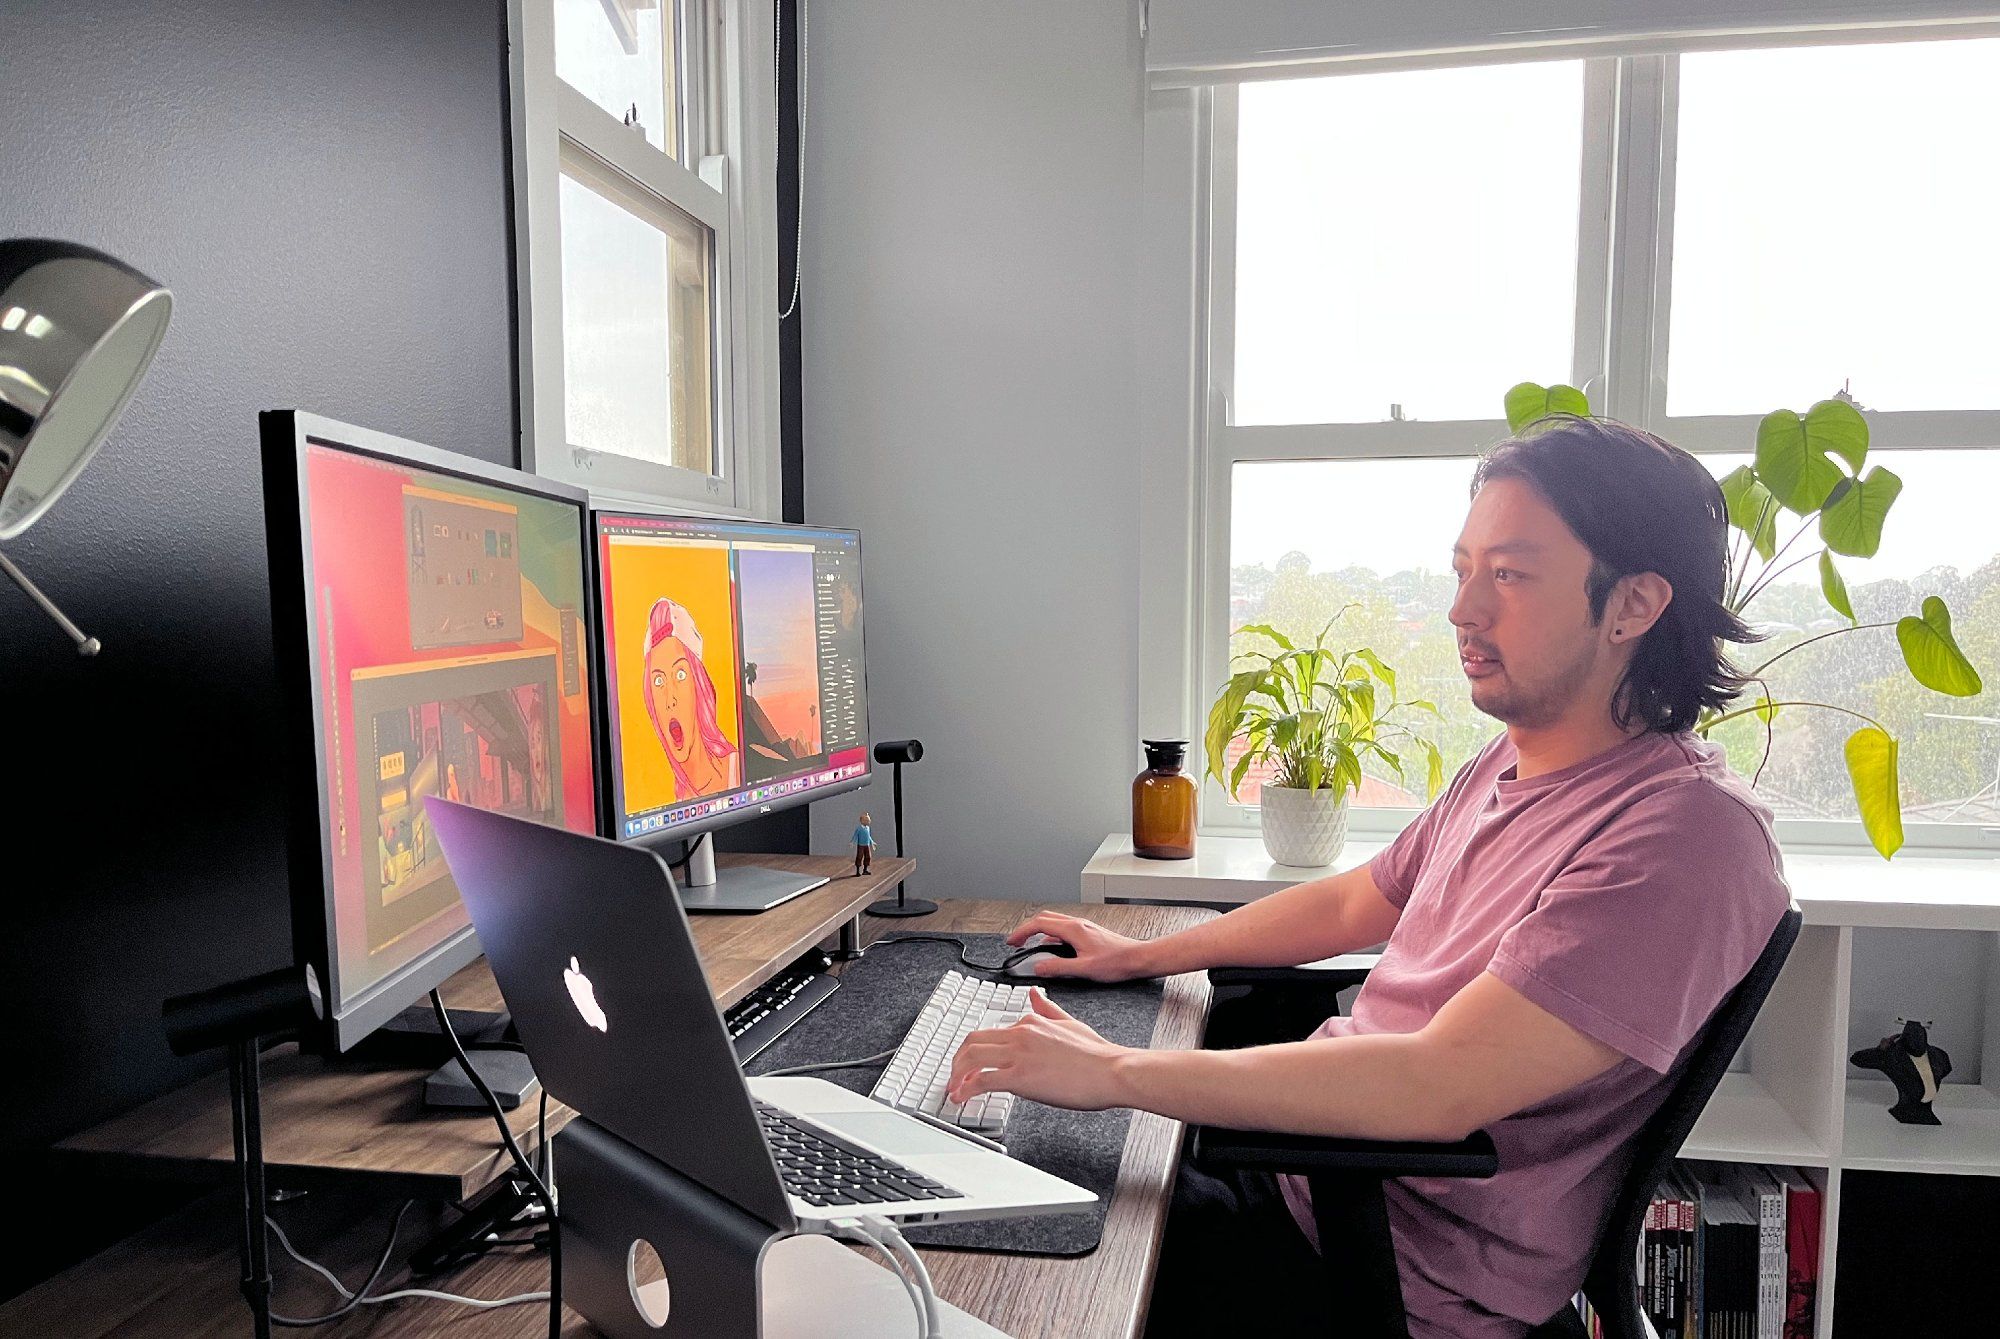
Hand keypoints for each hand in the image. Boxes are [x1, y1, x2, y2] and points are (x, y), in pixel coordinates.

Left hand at [946, 990, 1131, 1110]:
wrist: (1113, 1071)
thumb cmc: (1098, 1055)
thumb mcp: (1070, 1023)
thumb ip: (1048, 1010)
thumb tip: (1033, 994)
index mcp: (1031, 1022)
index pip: (992, 1032)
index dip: (977, 1050)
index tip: (973, 1065)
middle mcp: (1021, 1033)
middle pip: (973, 1040)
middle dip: (958, 1059)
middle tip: (955, 1075)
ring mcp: (1020, 1054)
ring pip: (972, 1057)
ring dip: (956, 1074)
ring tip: (954, 1089)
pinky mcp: (1021, 1077)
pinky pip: (982, 1081)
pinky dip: (966, 1090)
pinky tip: (961, 1099)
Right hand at [1004, 911, 1150, 981]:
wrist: (1137, 958)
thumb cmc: (1117, 962)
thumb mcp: (1084, 969)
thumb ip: (1058, 968)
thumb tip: (1039, 967)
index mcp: (1073, 929)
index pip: (1039, 924)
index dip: (1022, 932)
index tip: (1012, 941)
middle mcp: (1077, 924)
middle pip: (1044, 918)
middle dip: (1027, 928)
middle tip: (1017, 942)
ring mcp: (1083, 927)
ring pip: (1054, 922)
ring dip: (1039, 931)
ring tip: (1030, 945)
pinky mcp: (1088, 933)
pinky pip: (1063, 929)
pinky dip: (1051, 936)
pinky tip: (1052, 950)